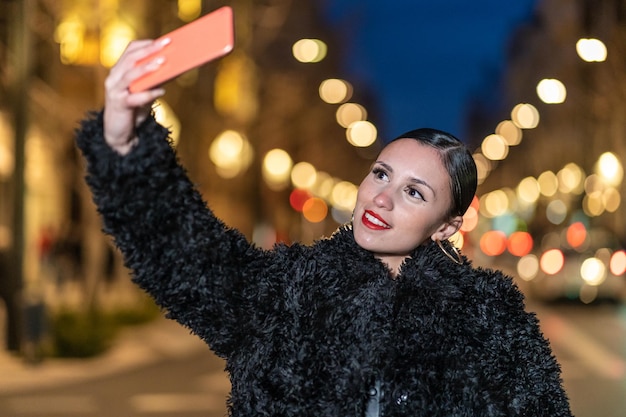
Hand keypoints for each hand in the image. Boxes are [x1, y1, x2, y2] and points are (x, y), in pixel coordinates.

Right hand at [103, 38, 169, 154]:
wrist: (120, 133)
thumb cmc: (133, 109)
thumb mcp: (144, 91)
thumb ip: (154, 80)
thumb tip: (174, 68)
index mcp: (120, 71)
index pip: (130, 51)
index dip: (146, 44)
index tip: (163, 40)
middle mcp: (114, 78)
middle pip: (130, 58)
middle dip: (149, 50)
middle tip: (165, 45)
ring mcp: (114, 91)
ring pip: (129, 74)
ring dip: (146, 68)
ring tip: (162, 62)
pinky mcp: (119, 105)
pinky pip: (134, 97)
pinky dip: (148, 94)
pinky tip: (161, 91)